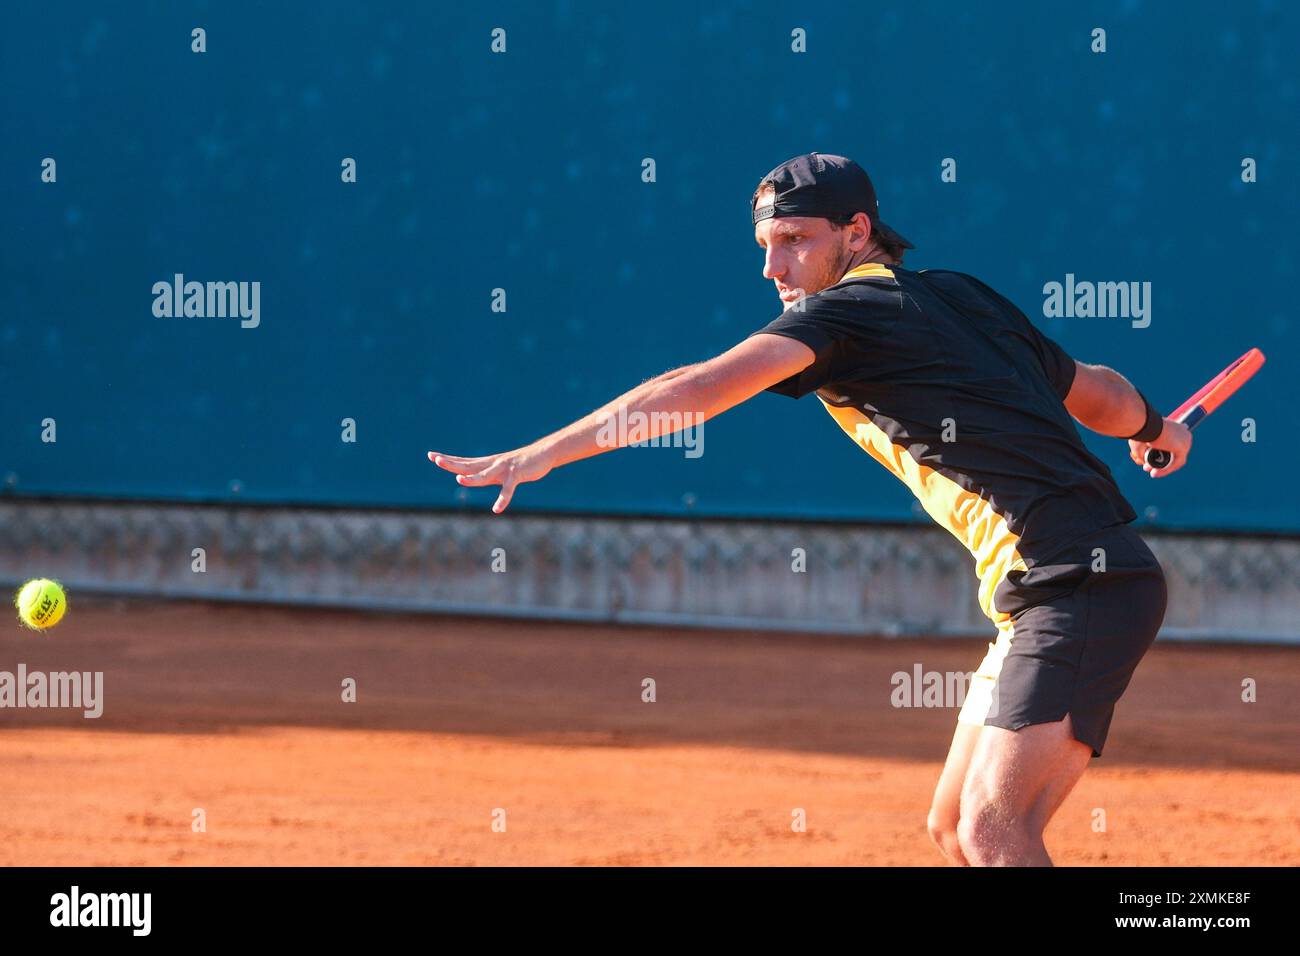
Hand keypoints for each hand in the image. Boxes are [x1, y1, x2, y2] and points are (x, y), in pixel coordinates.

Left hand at [427, 445, 554, 513]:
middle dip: (452, 463)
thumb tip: (471, 477)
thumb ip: (486, 474)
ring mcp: (504, 469)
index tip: (432, 455)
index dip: (448, 459)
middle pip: (469, 465)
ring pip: (485, 475)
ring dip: (473, 478)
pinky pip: (508, 489)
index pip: (464, 461)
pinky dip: (503, 499)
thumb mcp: (499, 469)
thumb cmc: (521, 463)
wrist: (544, 453)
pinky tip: (497, 509)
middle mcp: (492, 464)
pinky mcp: (517, 475)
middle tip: (436, 460)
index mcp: (487, 463)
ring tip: (459, 480)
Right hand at [1128, 419, 1191, 477]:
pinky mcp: (1183, 448)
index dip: (1162, 454)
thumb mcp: (1140, 442)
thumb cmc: (1141, 429)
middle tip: (1148, 467)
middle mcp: (1183, 433)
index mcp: (1175, 427)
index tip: (1150, 459)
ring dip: (1163, 468)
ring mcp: (1185, 441)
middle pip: (1173, 453)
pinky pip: (1176, 463)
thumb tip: (1144, 463)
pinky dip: (1166, 469)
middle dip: (1161, 462)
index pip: (1172, 444)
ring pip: (1175, 459)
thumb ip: (1143, 452)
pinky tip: (1154, 473)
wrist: (1145, 424)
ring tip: (1151, 473)